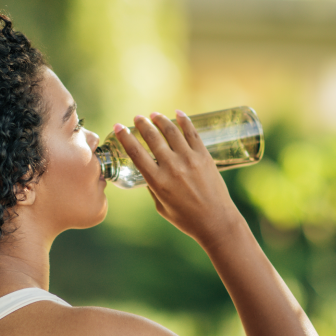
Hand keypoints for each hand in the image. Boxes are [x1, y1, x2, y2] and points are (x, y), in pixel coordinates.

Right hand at [114, 111, 241, 245]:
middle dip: (142, 124)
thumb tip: (149, 172)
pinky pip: (193, 133)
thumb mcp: (161, 207)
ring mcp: (189, 160)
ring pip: (172, 131)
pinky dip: (184, 121)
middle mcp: (172, 167)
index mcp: (157, 182)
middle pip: (153, 138)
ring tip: (154, 115)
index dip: (125, 137)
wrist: (216, 222)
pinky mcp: (204, 156)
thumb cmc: (186, 219)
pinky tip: (178, 114)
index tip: (119, 126)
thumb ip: (153, 188)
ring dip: (161, 120)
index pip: (136, 153)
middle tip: (137, 118)